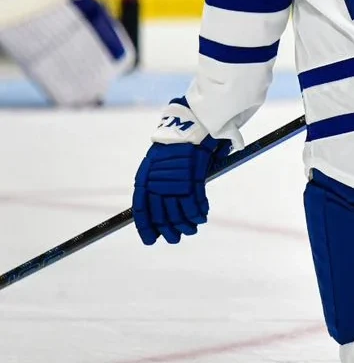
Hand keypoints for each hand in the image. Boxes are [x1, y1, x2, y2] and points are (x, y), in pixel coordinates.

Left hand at [132, 100, 230, 244]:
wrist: (194, 123)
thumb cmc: (178, 145)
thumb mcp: (160, 163)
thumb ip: (158, 184)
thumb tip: (160, 208)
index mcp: (145, 177)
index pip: (141, 209)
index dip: (146, 227)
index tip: (151, 240)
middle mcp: (157, 180)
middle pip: (161, 214)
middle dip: (169, 230)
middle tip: (175, 238)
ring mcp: (175, 179)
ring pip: (179, 212)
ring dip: (186, 224)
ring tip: (191, 229)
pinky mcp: (193, 176)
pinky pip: (195, 202)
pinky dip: (198, 213)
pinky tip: (201, 217)